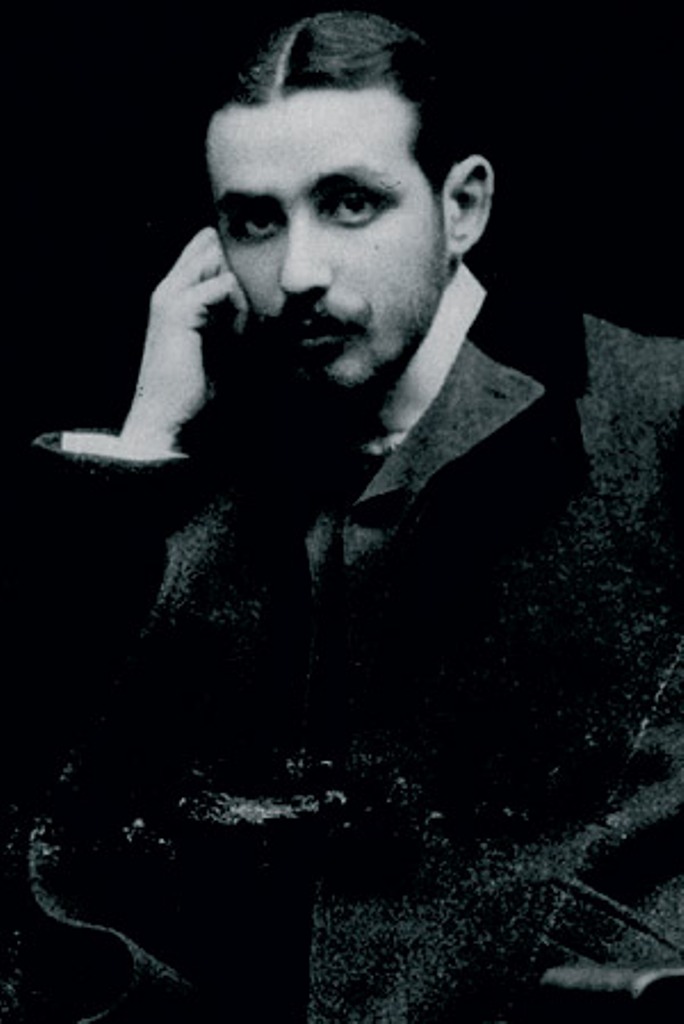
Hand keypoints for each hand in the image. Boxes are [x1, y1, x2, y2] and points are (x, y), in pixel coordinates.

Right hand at [120, 227, 247, 454]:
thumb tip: (258, 298)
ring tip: (238, 327)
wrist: (166, 414)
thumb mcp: (217, 342)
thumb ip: (228, 314)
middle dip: (239, 270)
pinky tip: (234, 334)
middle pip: (211, 245)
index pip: (204, 248)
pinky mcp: (179, 309)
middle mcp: (169, 288)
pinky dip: (237, 307)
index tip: (250, 297)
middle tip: (248, 312)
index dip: (232, 260)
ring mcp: (170, 295)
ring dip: (239, 290)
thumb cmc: (193, 386)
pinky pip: (223, 285)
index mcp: (174, 293)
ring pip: (218, 261)